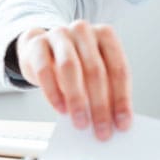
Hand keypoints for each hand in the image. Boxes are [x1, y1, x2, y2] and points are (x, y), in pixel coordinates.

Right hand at [16, 21, 132, 140]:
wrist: (40, 48)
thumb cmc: (75, 62)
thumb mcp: (93, 70)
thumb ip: (106, 89)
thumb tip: (114, 119)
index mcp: (105, 34)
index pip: (118, 68)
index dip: (122, 98)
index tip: (122, 122)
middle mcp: (83, 30)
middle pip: (95, 70)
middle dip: (100, 104)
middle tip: (102, 129)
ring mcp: (59, 34)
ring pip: (70, 67)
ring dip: (77, 99)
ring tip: (81, 122)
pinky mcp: (37, 45)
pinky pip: (45, 70)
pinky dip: (54, 93)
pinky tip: (61, 109)